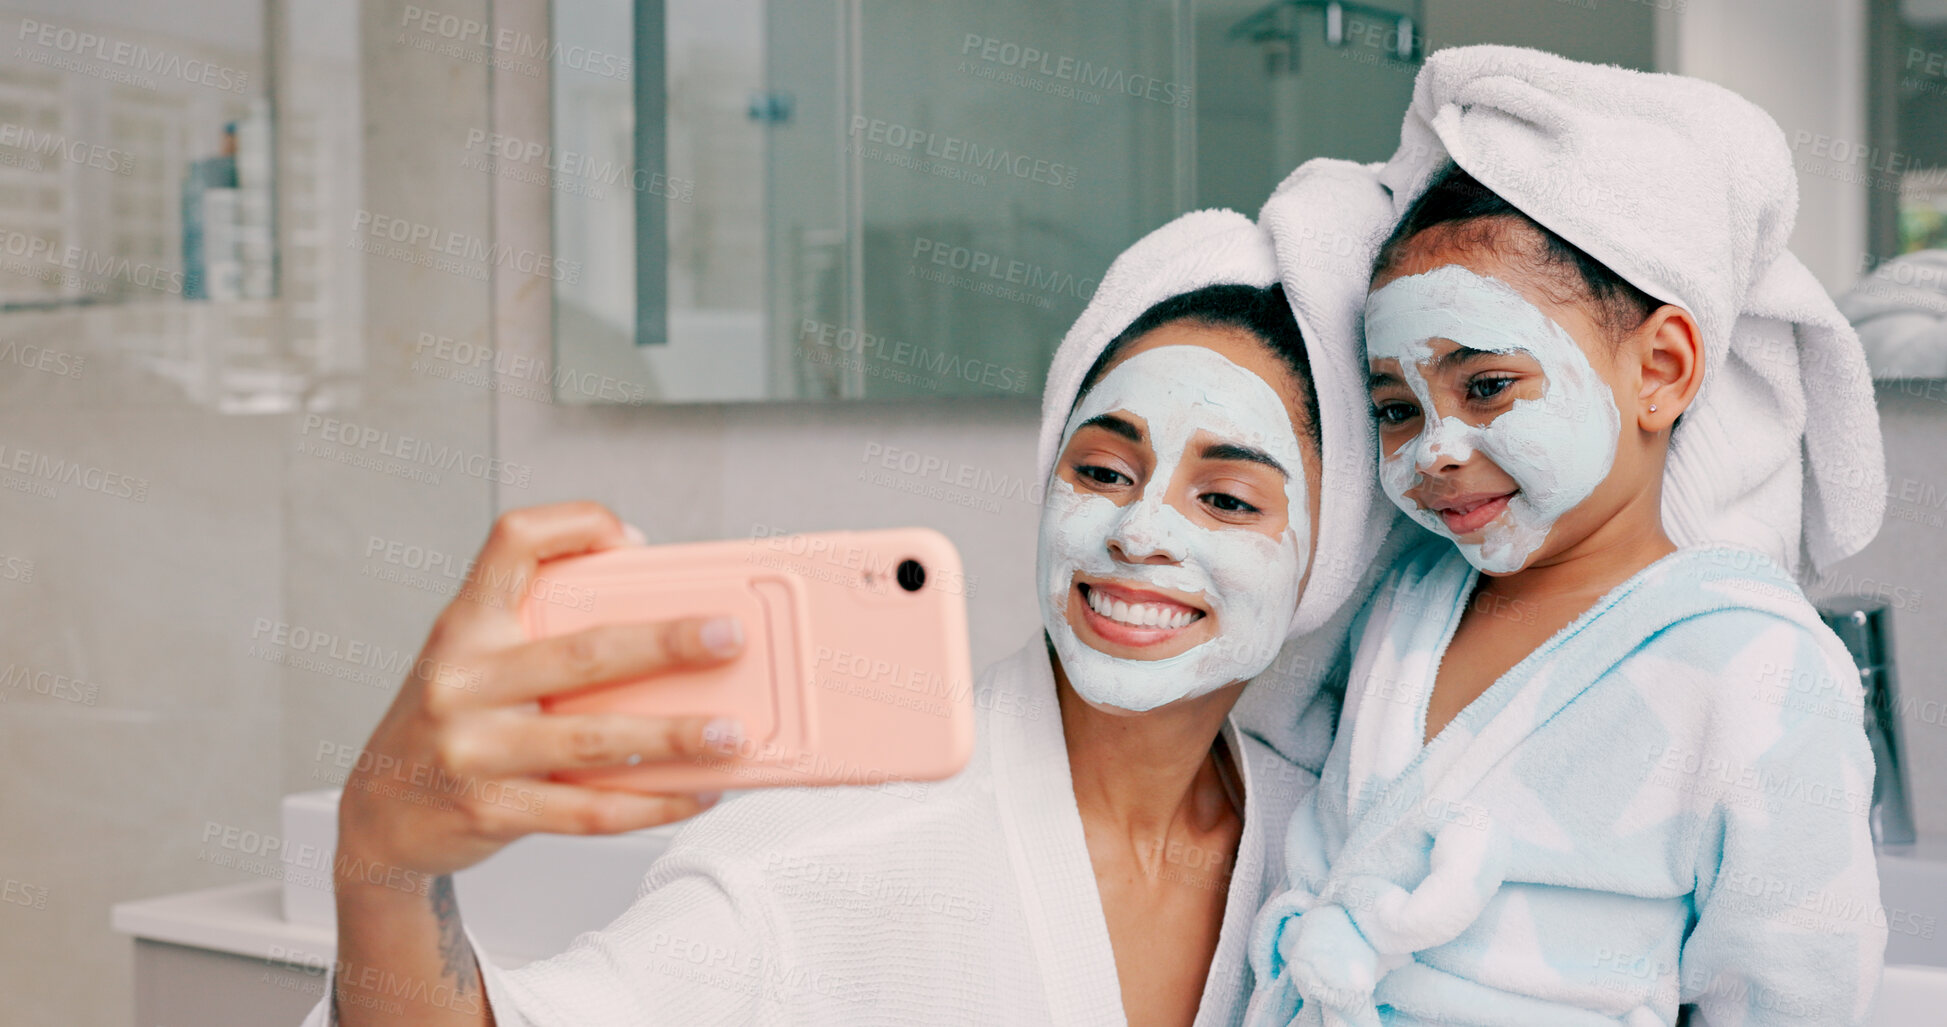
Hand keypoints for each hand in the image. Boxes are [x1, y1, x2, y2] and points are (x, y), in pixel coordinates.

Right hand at [334, 501, 744, 882]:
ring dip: (674, 736)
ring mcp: (474, 748)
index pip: (513, 543)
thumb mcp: (475, 658)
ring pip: (593, 739)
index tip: (632, 539)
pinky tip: (696, 792)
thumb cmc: (451, 721)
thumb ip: (542, 631)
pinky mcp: (491, 810)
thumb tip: (665, 622)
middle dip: (666, 644)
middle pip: (582, 652)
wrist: (380, 815)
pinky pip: (588, 810)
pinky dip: (652, 802)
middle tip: (729, 637)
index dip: (576, 525)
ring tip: (733, 733)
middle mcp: (464, 680)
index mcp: (466, 625)